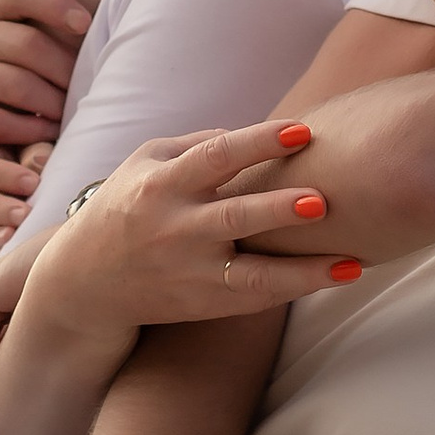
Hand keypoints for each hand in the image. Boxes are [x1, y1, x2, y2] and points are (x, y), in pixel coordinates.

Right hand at [0, 0, 87, 191]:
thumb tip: (100, 25)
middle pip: (25, 44)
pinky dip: (27, 129)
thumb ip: (27, 28)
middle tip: (89, 88)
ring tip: (71, 115)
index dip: (54, 3)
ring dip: (50, 102)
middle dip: (64, 69)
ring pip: (13, 84)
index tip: (85, 24)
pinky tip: (46, 134)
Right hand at [31, 117, 355, 332]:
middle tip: (323, 200)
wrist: (85, 283)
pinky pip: (256, 299)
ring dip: (303, 270)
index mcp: (161, 185)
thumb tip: (250, 134)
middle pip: (233, 218)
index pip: (214, 157)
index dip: (258, 141)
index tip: (301, 130)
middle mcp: (174, 230)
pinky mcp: (202, 304)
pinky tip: (339, 276)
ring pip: (252, 275)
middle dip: (278, 210)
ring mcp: (189, 273)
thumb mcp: (143, 164)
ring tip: (349, 262)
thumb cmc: (126, 207)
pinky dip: (297, 289)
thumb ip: (195, 145)